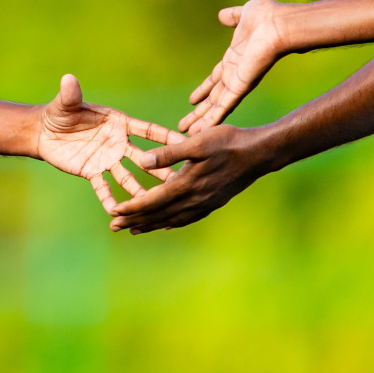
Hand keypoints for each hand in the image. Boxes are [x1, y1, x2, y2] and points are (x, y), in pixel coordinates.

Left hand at [34, 74, 182, 214]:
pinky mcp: (92, 172)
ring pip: (129, 178)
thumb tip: (68, 78)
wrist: (43, 132)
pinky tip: (119, 213)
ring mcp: (107, 160)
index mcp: (118, 124)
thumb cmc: (60, 112)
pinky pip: (103, 188)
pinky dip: (110, 199)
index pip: (147, 130)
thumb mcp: (66, 103)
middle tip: (183, 180)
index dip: (166, 136)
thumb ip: (71, 94)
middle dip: (163, 169)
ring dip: (141, 191)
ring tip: (156, 204)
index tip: (187, 142)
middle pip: (145, 158)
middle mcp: (118, 144)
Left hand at [108, 124, 273, 233]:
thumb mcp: (196, 142)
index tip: (113, 212)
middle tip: (113, 227)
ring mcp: (205, 203)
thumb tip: (142, 161)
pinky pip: (189, 217)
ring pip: (172, 219)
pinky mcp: (214, 202)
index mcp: (186, 184)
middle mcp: (194, 199)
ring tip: (133, 230)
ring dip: (151, 224)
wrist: (260, 153)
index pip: (152, 201)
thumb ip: (168, 153)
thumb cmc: (228, 142)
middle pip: (158, 214)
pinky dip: (173, 222)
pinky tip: (167, 224)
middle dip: (134, 221)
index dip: (131, 208)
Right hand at [182, 0, 287, 134]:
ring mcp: (239, 81)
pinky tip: (201, 131)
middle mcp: (236, 74)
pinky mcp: (242, 86)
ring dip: (202, 121)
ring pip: (216, 107)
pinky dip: (212, 119)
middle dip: (199, 112)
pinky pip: (224, 106)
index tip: (193, 101)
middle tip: (186, 125)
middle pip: (213, 98)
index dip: (204, 90)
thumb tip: (223, 16)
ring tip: (187, 134)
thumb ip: (233, 17)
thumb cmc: (269, 16)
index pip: (215, 79)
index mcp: (235, 59)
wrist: (281, 23)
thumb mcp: (244, 15)